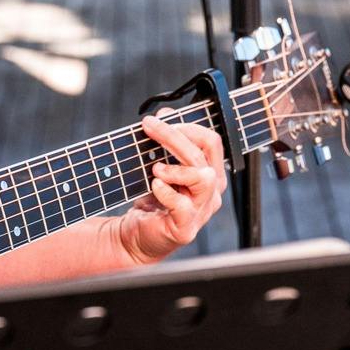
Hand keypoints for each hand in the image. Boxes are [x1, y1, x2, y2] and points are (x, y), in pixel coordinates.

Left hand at [114, 116, 228, 264]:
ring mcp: (201, 210)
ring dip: (176, 167)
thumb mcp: (160, 165)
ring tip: (155, 167)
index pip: (211, 141)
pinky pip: (183, 205)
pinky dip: (166, 191)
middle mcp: (211, 191)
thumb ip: (167, 141)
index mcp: (210, 173)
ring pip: (203, 178)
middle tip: (149, 126)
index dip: (187, 126)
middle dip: (173, 135)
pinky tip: (154, 186)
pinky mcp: (186, 227)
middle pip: (202, 154)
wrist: (138, 236)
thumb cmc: (153, 200)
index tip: (161, 119)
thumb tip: (166, 113)